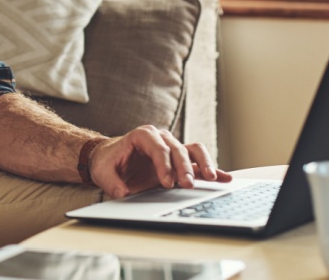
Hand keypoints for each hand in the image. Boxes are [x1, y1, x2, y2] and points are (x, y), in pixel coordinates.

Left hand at [89, 125, 231, 198]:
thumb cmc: (108, 162)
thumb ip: (112, 183)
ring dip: (203, 164)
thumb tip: (123, 193)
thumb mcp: (103, 172)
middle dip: (184, 167)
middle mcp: (161, 138)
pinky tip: (224, 178)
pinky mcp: (180, 160)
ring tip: (211, 178)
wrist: (111, 159)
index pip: (158, 147)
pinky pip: (198, 161)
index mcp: (142, 135)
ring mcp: (173, 147)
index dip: (164, 165)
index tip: (167, 183)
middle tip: (187, 185)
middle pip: (178, 149)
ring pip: (193, 150)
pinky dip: (212, 169)